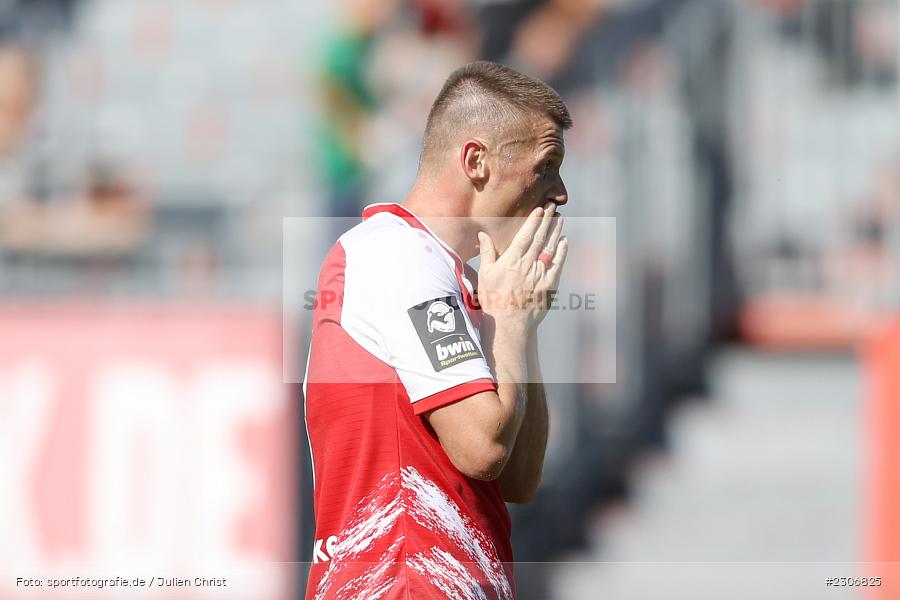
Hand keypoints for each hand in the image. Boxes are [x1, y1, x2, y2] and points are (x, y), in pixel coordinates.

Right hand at [477, 202, 567, 331]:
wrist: (509, 324)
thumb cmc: (493, 300)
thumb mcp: (485, 275)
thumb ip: (487, 252)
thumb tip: (483, 234)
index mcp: (511, 260)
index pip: (525, 235)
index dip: (534, 221)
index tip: (540, 210)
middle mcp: (528, 264)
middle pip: (540, 237)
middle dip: (548, 221)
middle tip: (554, 207)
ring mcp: (540, 274)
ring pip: (551, 248)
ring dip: (556, 232)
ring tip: (561, 219)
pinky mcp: (550, 285)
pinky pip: (558, 264)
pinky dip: (562, 252)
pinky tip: (564, 242)